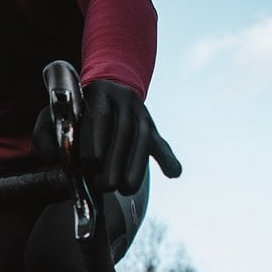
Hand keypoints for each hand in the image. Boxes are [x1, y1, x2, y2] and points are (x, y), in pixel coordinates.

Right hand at [81, 79, 179, 193]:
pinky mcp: (99, 91)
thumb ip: (160, 153)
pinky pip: (100, 116)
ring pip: (120, 129)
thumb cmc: (122, 117)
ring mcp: (118, 97)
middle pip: (134, 137)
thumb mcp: (142, 133)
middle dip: (125, 165)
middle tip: (113, 189)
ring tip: (103, 182)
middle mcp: (135, 107)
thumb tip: (177, 173)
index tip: (128, 189)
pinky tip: (94, 159)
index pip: (148, 143)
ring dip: (112, 157)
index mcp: (145, 120)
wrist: (105, 81)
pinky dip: (98, 138)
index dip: (138, 166)